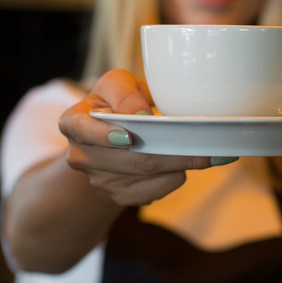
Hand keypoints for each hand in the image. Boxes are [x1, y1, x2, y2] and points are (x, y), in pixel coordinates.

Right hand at [59, 69, 214, 206]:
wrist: (108, 138)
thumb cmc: (115, 102)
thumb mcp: (117, 85)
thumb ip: (126, 93)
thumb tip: (142, 115)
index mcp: (73, 122)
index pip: (83, 129)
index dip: (105, 135)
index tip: (129, 137)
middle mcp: (81, 156)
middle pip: (132, 158)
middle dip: (173, 151)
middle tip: (208, 145)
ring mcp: (99, 181)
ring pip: (148, 174)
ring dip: (181, 164)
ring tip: (207, 153)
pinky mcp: (118, 197)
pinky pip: (154, 191)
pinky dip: (174, 178)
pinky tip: (184, 166)